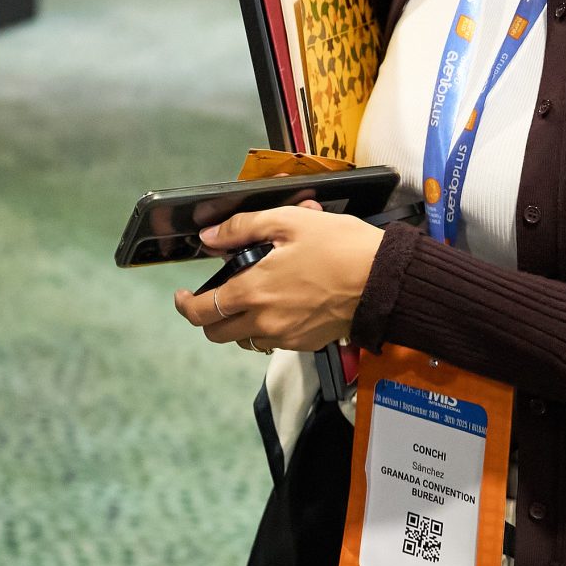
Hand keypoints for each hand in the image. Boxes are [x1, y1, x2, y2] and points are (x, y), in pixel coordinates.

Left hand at [173, 202, 385, 354]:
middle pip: (218, 333)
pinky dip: (269, 326)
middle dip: (209, 316)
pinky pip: (274, 341)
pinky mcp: (307, 343)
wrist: (383, 280)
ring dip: (240, 322)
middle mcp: (264, 322)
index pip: (201, 311)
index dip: (184, 305)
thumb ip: (241, 228)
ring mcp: (286, 337)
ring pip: (246, 339)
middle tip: (217, 294)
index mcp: (252, 292)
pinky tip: (284, 301)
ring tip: (255, 294)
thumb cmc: (339, 246)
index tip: (182, 295)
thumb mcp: (287, 222)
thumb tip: (209, 236)